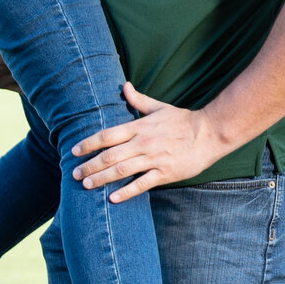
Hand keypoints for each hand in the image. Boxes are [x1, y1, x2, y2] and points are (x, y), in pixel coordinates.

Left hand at [71, 83, 234, 202]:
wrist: (210, 133)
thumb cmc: (183, 120)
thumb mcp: (159, 107)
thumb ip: (138, 99)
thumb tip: (124, 85)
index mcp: (139, 126)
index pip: (107, 135)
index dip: (88, 143)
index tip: (74, 150)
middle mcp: (143, 143)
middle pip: (110, 155)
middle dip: (89, 165)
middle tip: (74, 173)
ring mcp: (154, 159)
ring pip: (122, 170)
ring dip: (101, 178)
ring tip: (86, 185)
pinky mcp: (165, 173)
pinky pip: (142, 184)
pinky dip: (126, 191)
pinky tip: (112, 198)